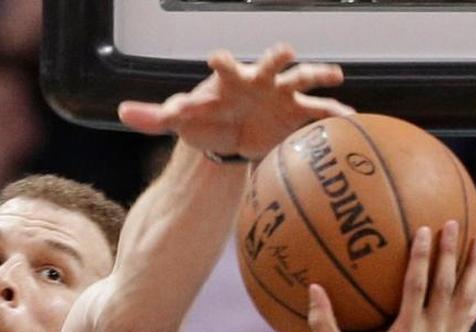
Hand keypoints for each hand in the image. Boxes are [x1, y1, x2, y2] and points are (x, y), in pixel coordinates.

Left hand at [117, 44, 350, 158]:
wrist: (230, 135)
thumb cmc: (205, 119)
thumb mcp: (179, 119)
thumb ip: (153, 116)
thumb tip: (123, 112)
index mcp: (230, 79)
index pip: (224, 66)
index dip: (221, 62)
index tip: (216, 59)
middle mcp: (260, 80)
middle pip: (271, 62)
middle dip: (277, 57)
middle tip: (284, 52)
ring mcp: (282, 94)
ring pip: (303, 79)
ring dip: (317, 75)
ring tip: (333, 76)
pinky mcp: (297, 115)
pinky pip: (319, 114)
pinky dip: (335, 116)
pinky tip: (352, 121)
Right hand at [310, 221, 475, 331]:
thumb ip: (322, 323)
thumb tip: (313, 288)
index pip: (417, 288)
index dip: (422, 258)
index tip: (425, 230)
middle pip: (447, 288)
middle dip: (451, 253)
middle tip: (452, 224)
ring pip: (464, 300)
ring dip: (473, 269)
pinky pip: (468, 320)